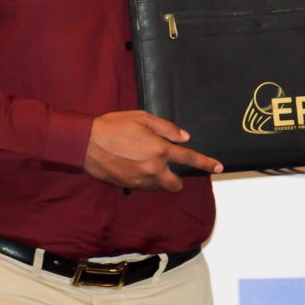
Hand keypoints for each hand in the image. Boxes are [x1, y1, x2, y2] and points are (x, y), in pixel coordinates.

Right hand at [83, 110, 222, 192]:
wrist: (85, 143)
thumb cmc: (114, 126)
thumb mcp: (143, 118)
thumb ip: (166, 128)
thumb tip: (184, 137)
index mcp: (160, 150)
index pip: (189, 159)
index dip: (206, 163)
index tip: (219, 167)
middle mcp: (153, 169)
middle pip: (175, 183)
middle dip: (177, 179)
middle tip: (168, 168)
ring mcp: (140, 180)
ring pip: (158, 185)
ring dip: (157, 177)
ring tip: (141, 160)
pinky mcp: (127, 186)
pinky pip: (143, 186)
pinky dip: (143, 179)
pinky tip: (132, 165)